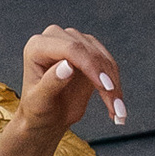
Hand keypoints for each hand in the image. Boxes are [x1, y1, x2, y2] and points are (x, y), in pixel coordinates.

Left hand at [0, 22, 125, 155]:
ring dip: (114, 84)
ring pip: (103, 58)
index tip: (106, 87)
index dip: (91, 66)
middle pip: (89, 52)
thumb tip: (67, 65)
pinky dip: (115, 84)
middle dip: (105, 79)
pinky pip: (108, 64)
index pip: (71, 48)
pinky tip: (116, 103)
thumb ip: (51, 83)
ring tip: (117, 111)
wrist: (46, 116)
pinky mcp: (88, 51)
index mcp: (37, 46)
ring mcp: (74, 41)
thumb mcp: (40, 103)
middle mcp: (55, 38)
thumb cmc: (37, 110)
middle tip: (115, 107)